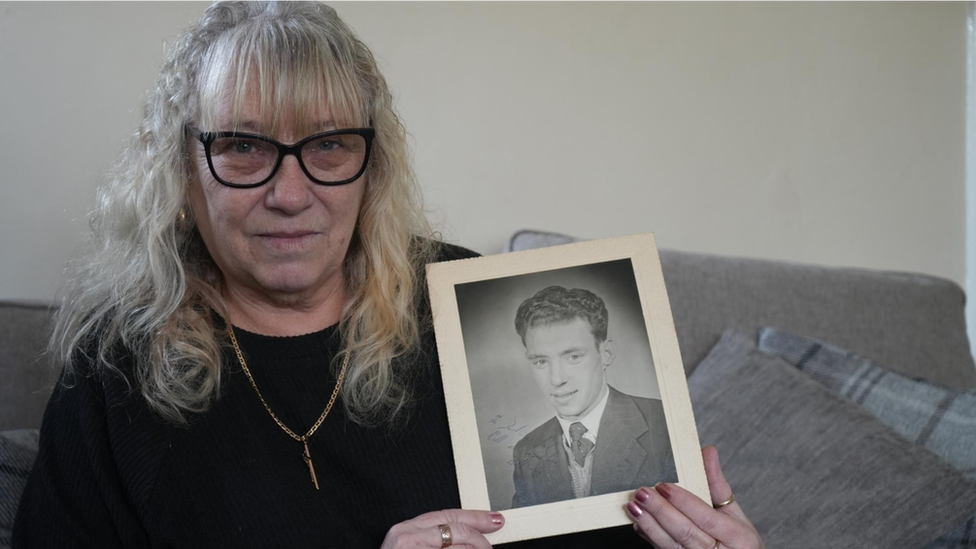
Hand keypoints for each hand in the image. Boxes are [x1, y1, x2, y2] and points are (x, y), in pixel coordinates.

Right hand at [380, 508, 504, 548]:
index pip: (447, 516)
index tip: (493, 520)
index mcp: (405, 531)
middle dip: (480, 540)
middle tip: (489, 547)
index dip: (475, 517)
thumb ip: (432, 538)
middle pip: (457, 532)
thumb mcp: (408, 547)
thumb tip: (467, 535)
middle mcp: (409, 540)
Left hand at [627, 446, 763, 548]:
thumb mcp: (734, 513)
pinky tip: (639, 524)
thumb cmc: (737, 539)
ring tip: (634, 507)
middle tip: (642, 493)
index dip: (683, 501)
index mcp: (737, 537)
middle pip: (686, 532)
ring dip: (650, 525)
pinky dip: (650, 537)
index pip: (706, 517)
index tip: (663, 485)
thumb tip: (707, 451)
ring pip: (671, 545)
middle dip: (661, 511)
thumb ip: (717, 483)